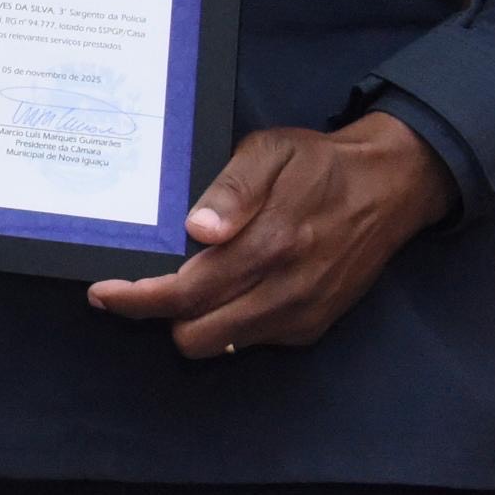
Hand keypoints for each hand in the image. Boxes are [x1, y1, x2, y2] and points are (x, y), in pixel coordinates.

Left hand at [84, 115, 454, 358]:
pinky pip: (250, 341)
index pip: (187, 291)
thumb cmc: (319, 163)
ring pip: (219, 344)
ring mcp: (303, 313)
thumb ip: (232, 189)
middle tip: (138, 284)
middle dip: (157, 313)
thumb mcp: (270, 150)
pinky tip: (226, 289)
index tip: (102, 292)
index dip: (137, 298)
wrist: (392, 186)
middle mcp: (287, 289)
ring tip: (181, 285)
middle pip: (195, 331)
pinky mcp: (315, 326)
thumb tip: (198, 228)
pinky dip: (227, 323)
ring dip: (191, 322)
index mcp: (271, 243)